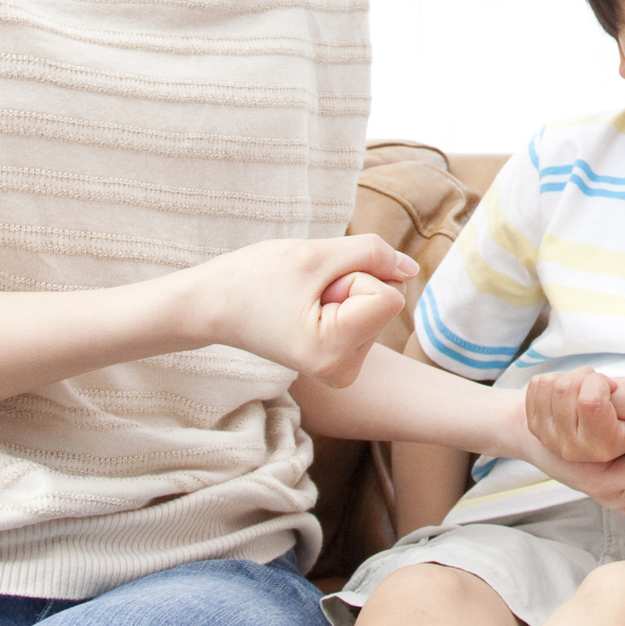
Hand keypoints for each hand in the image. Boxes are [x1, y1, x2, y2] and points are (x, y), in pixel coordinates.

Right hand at [177, 234, 414, 388]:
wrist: (213, 305)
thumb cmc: (254, 278)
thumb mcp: (315, 254)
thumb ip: (372, 254)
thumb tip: (411, 268)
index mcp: (334, 352)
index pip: (390, 296)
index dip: (355, 276)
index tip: (313, 286)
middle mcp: (342, 371)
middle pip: (386, 301)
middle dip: (351, 283)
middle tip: (302, 293)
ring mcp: (341, 370)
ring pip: (378, 307)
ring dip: (344, 292)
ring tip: (300, 301)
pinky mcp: (339, 362)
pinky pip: (366, 316)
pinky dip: (342, 303)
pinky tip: (306, 309)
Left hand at [525, 368, 624, 461]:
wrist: (609, 419)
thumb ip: (624, 399)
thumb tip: (591, 397)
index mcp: (603, 446)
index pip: (589, 400)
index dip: (600, 382)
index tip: (611, 388)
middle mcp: (573, 448)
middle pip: (564, 389)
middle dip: (585, 375)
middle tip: (598, 387)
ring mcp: (550, 439)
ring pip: (549, 383)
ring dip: (570, 376)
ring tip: (584, 390)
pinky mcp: (535, 427)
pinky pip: (537, 384)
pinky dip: (555, 379)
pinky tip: (570, 394)